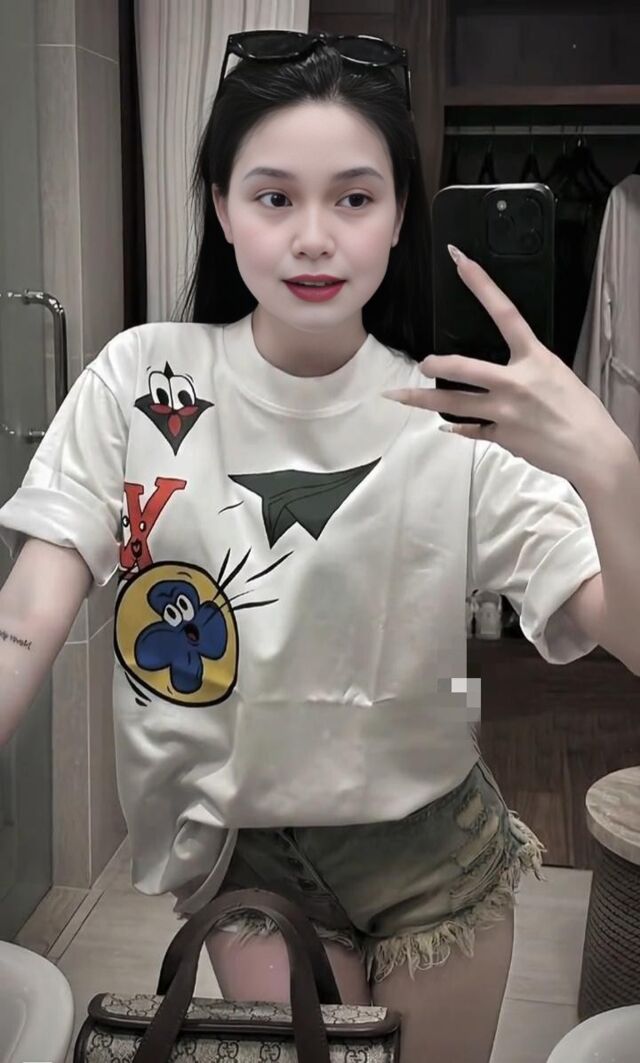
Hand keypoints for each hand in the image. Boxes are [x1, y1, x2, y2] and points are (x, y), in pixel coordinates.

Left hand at [382, 246, 623, 483]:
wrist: (592, 450)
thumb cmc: (581, 410)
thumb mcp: (557, 376)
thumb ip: (529, 370)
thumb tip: (512, 374)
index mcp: (534, 358)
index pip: (504, 312)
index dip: (481, 284)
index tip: (461, 261)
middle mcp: (514, 381)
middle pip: (462, 367)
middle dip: (436, 365)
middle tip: (423, 363)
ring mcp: (504, 410)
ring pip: (453, 404)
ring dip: (422, 400)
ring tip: (400, 396)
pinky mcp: (501, 435)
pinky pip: (471, 430)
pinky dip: (459, 429)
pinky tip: (447, 428)